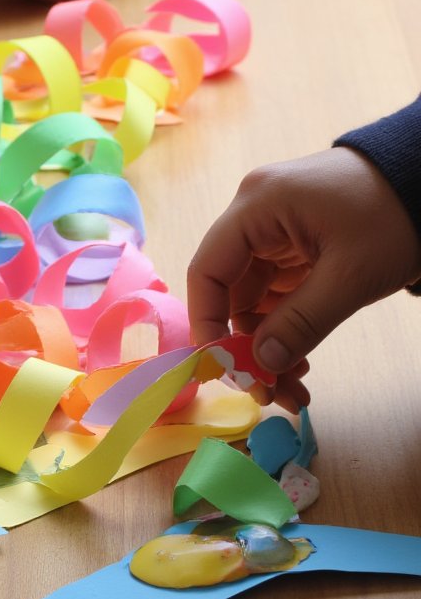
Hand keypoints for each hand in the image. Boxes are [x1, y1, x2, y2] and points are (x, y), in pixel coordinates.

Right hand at [187, 147, 420, 410]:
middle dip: (246, 345)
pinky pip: (276, 295)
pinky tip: (299, 361)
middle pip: (230, 291)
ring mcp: (275, 230)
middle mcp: (256, 215)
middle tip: (268, 392)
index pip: (208, 270)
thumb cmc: (392, 215)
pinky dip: (285, 328)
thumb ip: (302, 322)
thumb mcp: (351, 275)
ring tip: (293, 388)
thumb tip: (262, 365)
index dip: (207, 322)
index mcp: (258, 206)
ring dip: (267, 344)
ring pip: (254, 300)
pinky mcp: (294, 244)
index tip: (223, 368)